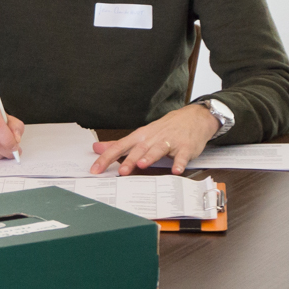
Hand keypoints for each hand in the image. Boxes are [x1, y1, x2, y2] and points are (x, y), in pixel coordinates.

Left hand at [90, 104, 220, 175]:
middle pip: (139, 149)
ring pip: (158, 149)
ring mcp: (169, 142)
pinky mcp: (185, 147)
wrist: (193, 118)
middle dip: (129, 160)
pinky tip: (176, 170)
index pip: (120, 147)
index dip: (107, 158)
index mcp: (140, 137)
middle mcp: (153, 138)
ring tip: (142, 165)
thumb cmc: (164, 129)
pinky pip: (182, 156)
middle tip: (120, 171)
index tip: (95, 169)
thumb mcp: (140, 135)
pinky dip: (179, 163)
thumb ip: (119, 144)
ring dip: (150, 157)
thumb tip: (97, 148)